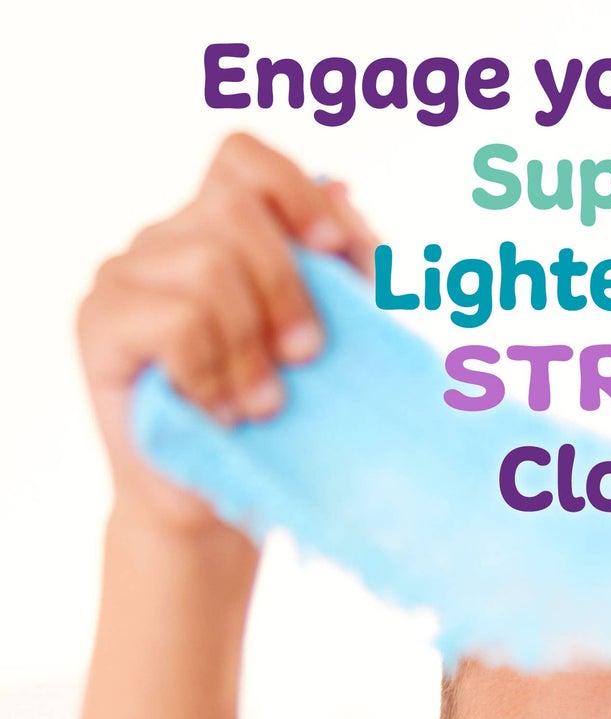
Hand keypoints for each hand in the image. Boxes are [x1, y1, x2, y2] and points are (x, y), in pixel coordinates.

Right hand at [77, 132, 376, 538]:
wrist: (220, 504)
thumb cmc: (281, 425)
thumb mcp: (333, 348)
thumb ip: (345, 270)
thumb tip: (346, 188)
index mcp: (219, 233)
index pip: (243, 159)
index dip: (296, 191)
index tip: (337, 252)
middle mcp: (166, 243)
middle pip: (232, 211)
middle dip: (288, 288)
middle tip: (309, 358)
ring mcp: (126, 279)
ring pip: (207, 268)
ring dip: (251, 347)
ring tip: (262, 406)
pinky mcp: (100, 327)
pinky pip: (173, 320)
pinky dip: (212, 372)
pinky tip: (220, 412)